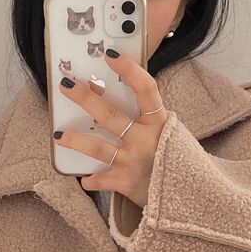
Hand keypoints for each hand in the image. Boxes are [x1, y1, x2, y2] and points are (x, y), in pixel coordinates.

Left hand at [54, 50, 167, 208]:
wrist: (192, 197)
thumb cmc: (175, 159)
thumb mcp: (169, 134)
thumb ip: (149, 118)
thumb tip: (117, 96)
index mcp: (159, 122)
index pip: (145, 89)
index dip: (129, 70)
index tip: (110, 54)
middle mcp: (146, 139)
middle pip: (111, 115)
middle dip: (87, 98)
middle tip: (67, 85)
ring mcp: (134, 162)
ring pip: (98, 148)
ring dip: (76, 140)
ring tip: (58, 134)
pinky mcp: (127, 183)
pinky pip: (102, 180)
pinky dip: (92, 180)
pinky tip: (84, 178)